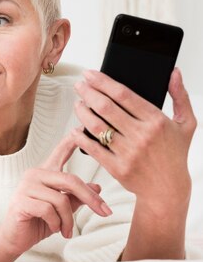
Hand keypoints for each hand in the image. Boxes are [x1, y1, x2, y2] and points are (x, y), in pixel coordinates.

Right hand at [0, 132, 111, 257]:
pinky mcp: (22, 201)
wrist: (15, 240)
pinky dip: (56, 224)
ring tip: (66, 230)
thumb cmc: (37, 223)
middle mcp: (34, 175)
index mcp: (44, 174)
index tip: (80, 129)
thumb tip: (97, 187)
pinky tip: (53, 229)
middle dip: (90, 198)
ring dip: (68, 220)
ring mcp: (26, 187)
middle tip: (104, 212)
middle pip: (70, 180)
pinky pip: (49, 210)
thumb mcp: (62, 210)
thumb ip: (76, 197)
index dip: (70, 141)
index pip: (59, 153)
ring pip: (61, 200)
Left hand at [73, 68, 196, 213]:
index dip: (103, 82)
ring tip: (77, 104)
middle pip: (106, 107)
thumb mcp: (186, 124)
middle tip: (79, 85)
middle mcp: (141, 135)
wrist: (168, 189)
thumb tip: (173, 72)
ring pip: (97, 126)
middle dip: (88, 92)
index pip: (124, 94)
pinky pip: (93, 148)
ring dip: (82, 112)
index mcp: (156, 121)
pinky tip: (76, 129)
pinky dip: (81, 137)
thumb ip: (180, 96)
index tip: (90, 74)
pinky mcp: (117, 168)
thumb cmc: (175, 154)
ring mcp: (128, 152)